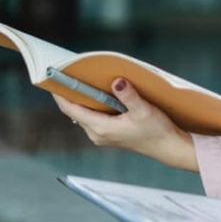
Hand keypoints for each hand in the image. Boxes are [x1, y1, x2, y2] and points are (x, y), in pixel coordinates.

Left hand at [54, 78, 197, 170]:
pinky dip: (93, 105)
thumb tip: (116, 81)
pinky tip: (102, 95)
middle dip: (71, 93)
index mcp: (100, 128)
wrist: (168, 147)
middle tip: (69, 74)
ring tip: (84, 81)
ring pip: (84, 114)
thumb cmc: (156, 131)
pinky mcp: (109, 135)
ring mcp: (102, 136)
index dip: (60, 94)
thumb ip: (128, 95)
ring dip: (84, 99)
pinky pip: (93, 117)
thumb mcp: (143, 110)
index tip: (53, 80)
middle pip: (75, 111)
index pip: (71, 109)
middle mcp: (97, 134)